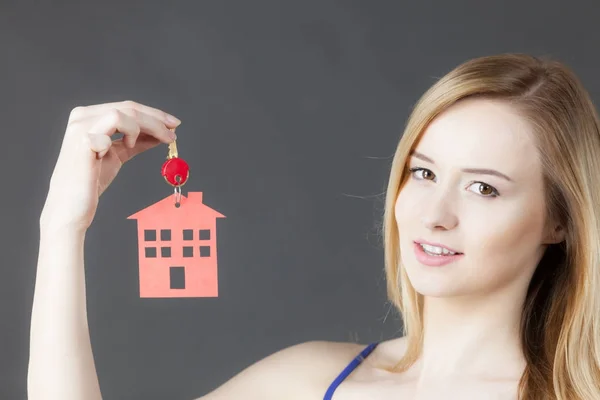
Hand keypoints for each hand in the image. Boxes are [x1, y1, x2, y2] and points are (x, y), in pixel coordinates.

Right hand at [40, 100, 180, 232]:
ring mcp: (81, 128)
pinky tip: (126, 147)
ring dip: (145, 126)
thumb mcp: (117, 155)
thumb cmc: (90, 181)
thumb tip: (162, 133)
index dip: (153, 114)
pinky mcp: (84, 142)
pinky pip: (113, 126)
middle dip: (156, 120)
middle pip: (128, 108)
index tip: (173, 124)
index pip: (127, 107)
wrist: (72, 207)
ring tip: (147, 144)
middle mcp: (82, 117)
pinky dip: (128, 135)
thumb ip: (136, 142)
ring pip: (124, 113)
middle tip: (173, 133)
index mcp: (88, 117)